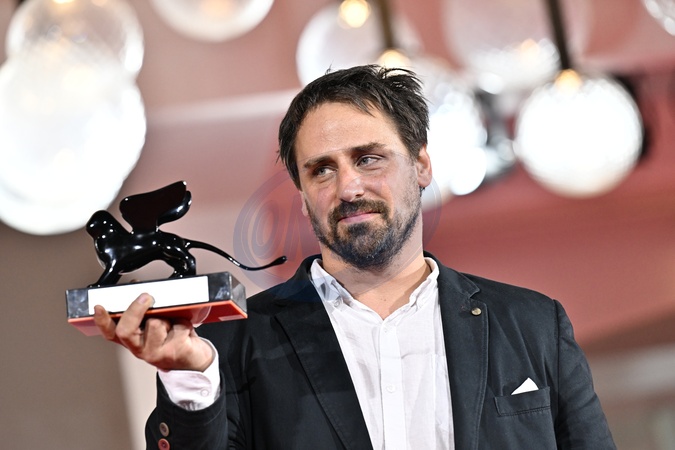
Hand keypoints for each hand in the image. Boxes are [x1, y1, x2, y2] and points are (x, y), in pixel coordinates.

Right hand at [93, 293, 213, 371]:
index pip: (111, 332)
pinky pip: (178, 326)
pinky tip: (184, 331)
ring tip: (172, 323)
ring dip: (167, 317)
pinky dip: (184, 323)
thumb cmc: (173, 339)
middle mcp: (140, 349)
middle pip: (126, 330)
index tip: (98, 308)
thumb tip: (138, 288)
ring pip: (155, 323)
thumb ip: (144, 312)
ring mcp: (156, 353)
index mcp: (132, 340)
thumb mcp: (155, 325)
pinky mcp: (174, 352)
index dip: (102, 321)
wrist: (194, 359)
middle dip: (135, 310)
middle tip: (146, 297)